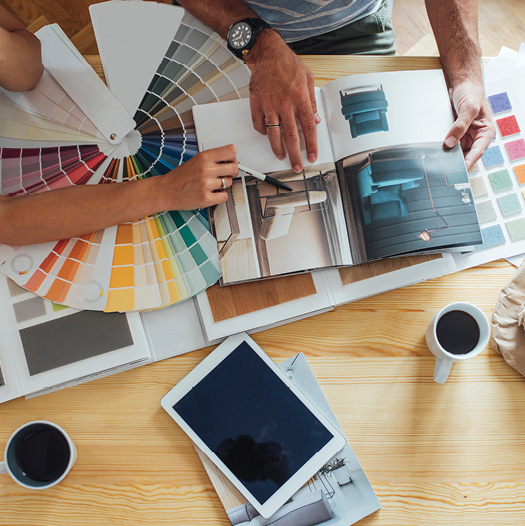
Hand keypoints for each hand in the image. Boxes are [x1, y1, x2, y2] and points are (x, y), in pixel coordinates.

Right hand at [159, 144, 237, 209]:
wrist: (166, 191)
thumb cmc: (180, 176)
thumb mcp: (196, 160)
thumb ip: (213, 160)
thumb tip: (233, 161)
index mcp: (204, 157)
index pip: (231, 151)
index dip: (233, 157)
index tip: (230, 161)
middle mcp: (206, 169)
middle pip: (234, 168)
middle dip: (232, 172)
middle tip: (225, 175)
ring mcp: (206, 184)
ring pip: (229, 183)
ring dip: (223, 185)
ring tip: (212, 185)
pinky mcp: (206, 199)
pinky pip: (224, 196)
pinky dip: (220, 196)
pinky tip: (211, 193)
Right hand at [246, 31, 319, 172]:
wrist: (267, 53)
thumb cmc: (288, 64)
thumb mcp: (308, 79)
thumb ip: (312, 102)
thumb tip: (316, 120)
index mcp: (300, 98)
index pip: (309, 128)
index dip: (311, 145)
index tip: (312, 156)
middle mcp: (285, 104)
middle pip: (291, 136)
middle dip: (295, 155)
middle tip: (297, 166)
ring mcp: (269, 105)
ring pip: (274, 135)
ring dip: (278, 149)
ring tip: (281, 156)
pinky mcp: (257, 104)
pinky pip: (259, 125)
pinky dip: (263, 132)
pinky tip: (267, 135)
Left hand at [444, 78, 495, 169]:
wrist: (462, 83)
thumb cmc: (471, 92)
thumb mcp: (469, 108)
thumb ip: (460, 126)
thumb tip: (450, 142)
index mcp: (485, 132)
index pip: (477, 152)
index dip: (468, 162)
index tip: (459, 170)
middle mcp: (475, 136)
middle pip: (465, 154)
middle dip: (455, 160)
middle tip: (443, 168)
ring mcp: (464, 136)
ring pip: (455, 151)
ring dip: (447, 155)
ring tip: (437, 162)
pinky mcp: (454, 134)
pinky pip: (448, 144)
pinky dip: (442, 148)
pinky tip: (434, 152)